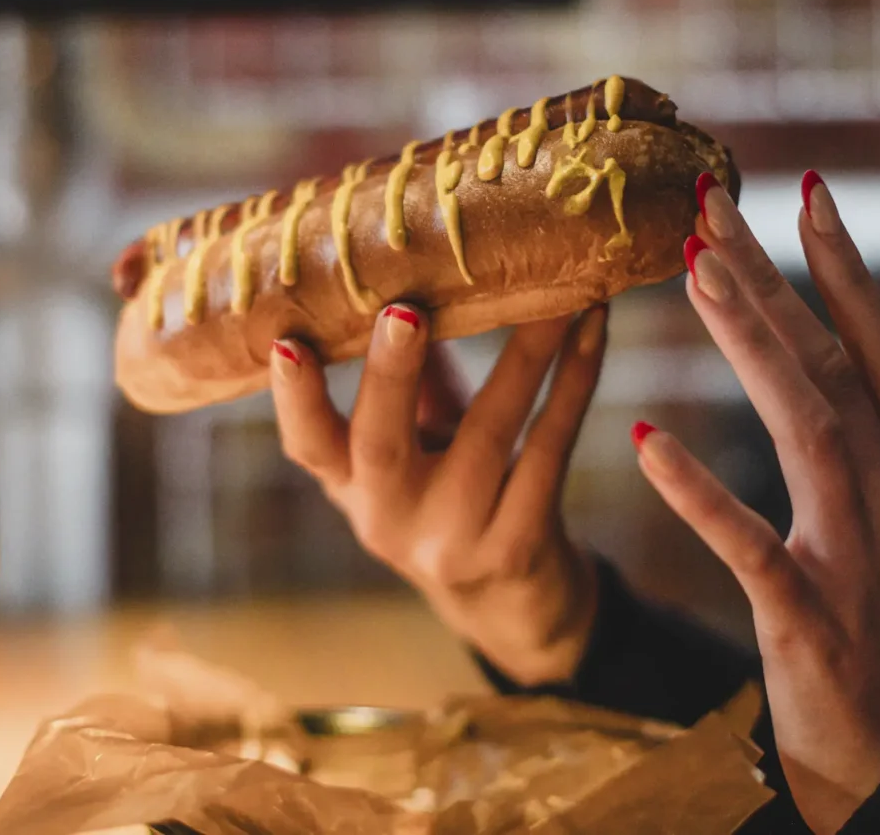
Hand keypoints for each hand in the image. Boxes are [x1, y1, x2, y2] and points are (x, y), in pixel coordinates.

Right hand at [269, 304, 606, 685]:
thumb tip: (423, 275)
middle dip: (392, 375)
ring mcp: (455, 540)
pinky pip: (550, 448)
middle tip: (404, 311)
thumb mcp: (415, 451)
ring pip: (490, 434)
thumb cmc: (454, 497)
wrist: (512, 605)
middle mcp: (391, 520)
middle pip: (382, 445)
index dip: (294, 398)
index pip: (307, 446)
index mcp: (354, 488)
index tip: (286, 342)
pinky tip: (593, 327)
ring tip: (554, 293)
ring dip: (526, 353)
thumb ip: (412, 381)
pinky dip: (574, 381)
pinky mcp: (520, 544)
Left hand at [634, 172, 879, 834]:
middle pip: (832, 365)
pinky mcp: (813, 626)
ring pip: (806, 428)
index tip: (803, 192)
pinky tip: (648, 443)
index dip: (845, 268)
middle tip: (710, 205)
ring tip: (694, 274)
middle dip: (772, 277)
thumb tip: (825, 365)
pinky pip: (750, 548)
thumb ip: (873, 450)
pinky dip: (700, 494)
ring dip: (751, 344)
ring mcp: (863, 562)